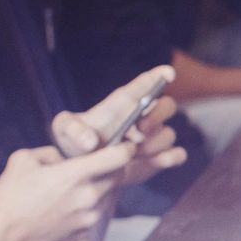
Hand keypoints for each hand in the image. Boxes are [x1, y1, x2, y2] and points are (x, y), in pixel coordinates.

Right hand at [0, 140, 135, 240]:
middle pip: (118, 175)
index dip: (126, 148)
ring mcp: (90, 216)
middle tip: (100, 161)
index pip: (118, 157)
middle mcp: (89, 196)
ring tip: (80, 182)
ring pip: (110, 194)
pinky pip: (98, 211)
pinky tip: (72, 201)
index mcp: (76, 174)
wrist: (5, 236)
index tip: (127, 145)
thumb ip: (51, 152)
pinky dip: (92, 203)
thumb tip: (64, 157)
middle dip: (113, 166)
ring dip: (103, 185)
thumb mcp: (24, 160)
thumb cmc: (11, 196)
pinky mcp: (86, 231)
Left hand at [50, 68, 187, 187]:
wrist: (83, 168)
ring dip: (155, 143)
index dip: (159, 75)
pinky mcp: (157, 158)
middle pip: (167, 106)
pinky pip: (177, 154)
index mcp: (123, 103)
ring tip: (134, 153)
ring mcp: (152, 138)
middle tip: (138, 132)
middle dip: (157, 116)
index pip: (145, 84)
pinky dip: (170, 157)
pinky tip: (156, 161)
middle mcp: (143, 117)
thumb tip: (91, 141)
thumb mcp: (63, 130)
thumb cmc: (74, 141)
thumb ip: (72, 129)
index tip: (168, 73)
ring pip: (169, 134)